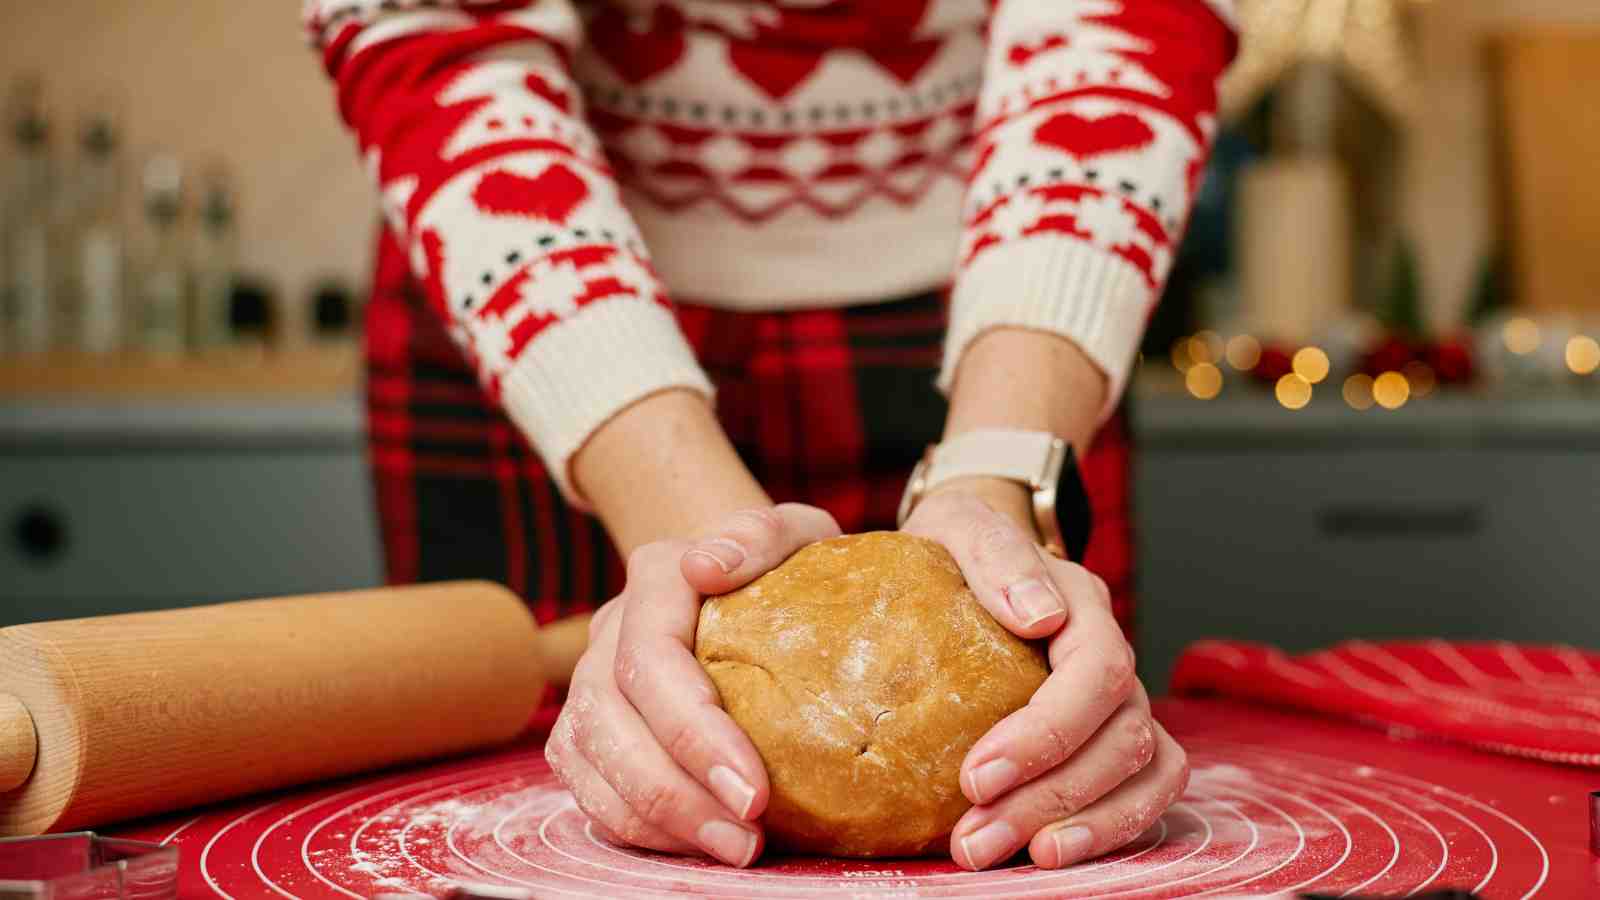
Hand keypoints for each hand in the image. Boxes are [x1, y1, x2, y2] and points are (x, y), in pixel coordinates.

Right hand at [546, 503, 840, 865]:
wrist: (751, 584)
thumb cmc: (789, 568)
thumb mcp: (801, 535)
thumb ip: (763, 535)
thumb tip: (708, 563)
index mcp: (657, 576)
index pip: (652, 655)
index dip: (694, 730)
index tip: (755, 791)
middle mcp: (610, 626)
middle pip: (609, 716)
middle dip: (675, 792)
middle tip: (747, 842)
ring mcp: (590, 680)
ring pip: (587, 758)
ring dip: (656, 819)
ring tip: (734, 851)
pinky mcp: (586, 731)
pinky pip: (587, 788)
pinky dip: (636, 827)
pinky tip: (695, 845)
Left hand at [902, 487, 1187, 870]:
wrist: (970, 552)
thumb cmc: (957, 544)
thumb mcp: (961, 526)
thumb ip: (996, 555)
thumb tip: (1037, 615)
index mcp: (1082, 604)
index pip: (1098, 671)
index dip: (1047, 733)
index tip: (976, 776)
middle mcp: (1112, 656)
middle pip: (1120, 737)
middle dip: (1049, 798)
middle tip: (972, 841)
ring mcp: (1122, 701)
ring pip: (1142, 772)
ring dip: (1080, 826)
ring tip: (996, 856)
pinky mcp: (1115, 739)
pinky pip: (1146, 791)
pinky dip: (1109, 829)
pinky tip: (1046, 855)